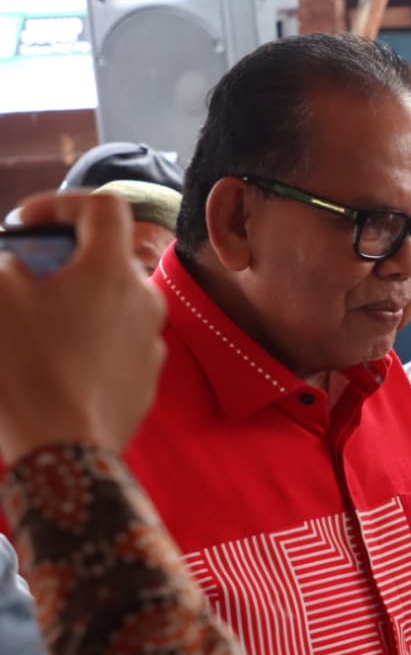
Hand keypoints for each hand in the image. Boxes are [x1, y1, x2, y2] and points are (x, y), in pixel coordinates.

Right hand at [0, 191, 164, 462]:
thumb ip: (6, 265)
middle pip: (108, 260)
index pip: (105, 207)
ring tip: (35, 325)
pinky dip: (89, 340)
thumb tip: (17, 265)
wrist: (62, 451)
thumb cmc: (24, 366)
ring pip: (114, 305)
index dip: (63, 203)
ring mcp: (152, 342)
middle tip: (23, 277)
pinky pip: (118, 344)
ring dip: (77, 303)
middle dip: (64, 260)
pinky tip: (55, 363)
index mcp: (111, 270)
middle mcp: (145, 300)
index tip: (25, 224)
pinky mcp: (148, 380)